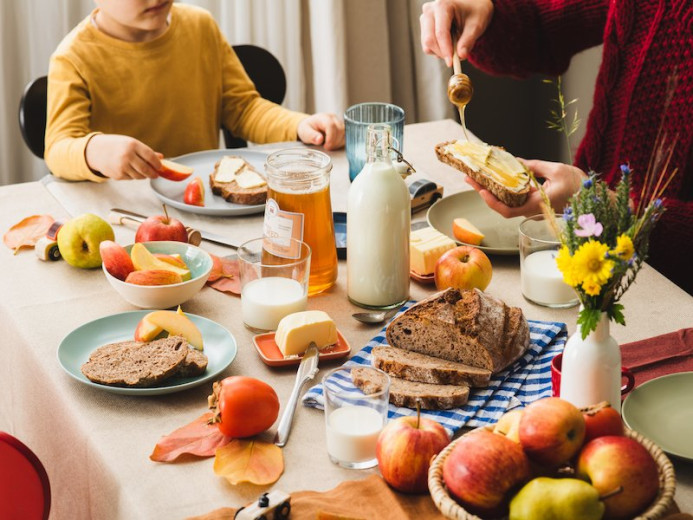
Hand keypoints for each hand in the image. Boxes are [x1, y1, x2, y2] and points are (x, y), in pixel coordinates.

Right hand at [85, 134, 162, 179]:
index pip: (150, 156)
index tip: (160, 166)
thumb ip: (146, 151)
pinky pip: (131, 178)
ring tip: (142, 171)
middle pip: (146, 169)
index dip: (157, 163)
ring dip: (143, 175)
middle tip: (155, 175)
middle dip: (153, 174)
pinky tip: (128, 170)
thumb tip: (161, 158)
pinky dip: (133, 176)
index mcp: (132, 145)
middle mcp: (127, 155)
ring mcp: (122, 166)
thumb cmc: (117, 146)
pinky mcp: (118, 175)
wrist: (95, 151)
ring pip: (140, 176)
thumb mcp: (131, 143)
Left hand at [297, 113, 344, 150]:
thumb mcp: (305, 132)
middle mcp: (333, 118)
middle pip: (340, 130)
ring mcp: (339, 122)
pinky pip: (346, 136)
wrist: (310, 126)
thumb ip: (311, 136)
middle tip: (327, 147)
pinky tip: (333, 145)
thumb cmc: (307, 128)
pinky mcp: (342, 128)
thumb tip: (319, 139)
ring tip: (329, 146)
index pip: (331, 126)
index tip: (326, 146)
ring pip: (345, 133)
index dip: (330, 138)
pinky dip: (341, 143)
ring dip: (338, 143)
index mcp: (324, 117)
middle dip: (335, 142)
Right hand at [420, 0, 493, 66]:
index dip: (445, 50)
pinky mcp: (424, 28)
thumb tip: (461, 56)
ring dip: (441, 52)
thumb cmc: (475, 12)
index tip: (451, 63)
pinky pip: (428, 46)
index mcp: (442, 5)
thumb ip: (468, 41)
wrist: (472, 6)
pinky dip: (438, 50)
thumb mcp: (476, 26)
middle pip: (430, 40)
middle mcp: (430, 11)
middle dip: (442, 52)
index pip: (440, 33)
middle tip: (455, 59)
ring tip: (455, 45)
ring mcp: (425, 19)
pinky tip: (449, 43)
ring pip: (427, 45)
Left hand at [464, 159, 586, 217]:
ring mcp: (533, 209)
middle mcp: (532, 210)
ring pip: (507, 204)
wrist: (596, 200)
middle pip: (502, 206)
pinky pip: (516, 200)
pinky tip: (496, 179)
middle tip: (469, 177)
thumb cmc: (580, 186)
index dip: (491, 201)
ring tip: (477, 177)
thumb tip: (515, 161)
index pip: (508, 210)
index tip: (479, 189)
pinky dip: (504, 190)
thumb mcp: (557, 170)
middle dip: (484, 192)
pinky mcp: (535, 205)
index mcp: (537, 204)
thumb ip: (534, 166)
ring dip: (491, 191)